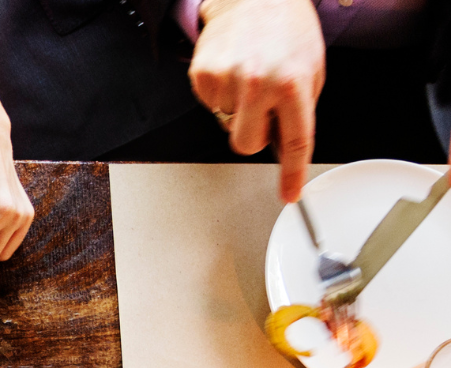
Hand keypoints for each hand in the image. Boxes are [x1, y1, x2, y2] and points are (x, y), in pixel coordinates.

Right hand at [189, 0, 324, 201]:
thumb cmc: (286, 28)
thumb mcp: (310, 68)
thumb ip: (299, 108)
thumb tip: (284, 143)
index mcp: (293, 84)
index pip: (295, 141)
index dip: (291, 173)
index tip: (289, 194)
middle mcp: (258, 84)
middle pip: (246, 144)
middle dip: (253, 134)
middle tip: (260, 111)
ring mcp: (227, 80)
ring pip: (226, 123)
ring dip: (237, 107)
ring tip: (248, 75)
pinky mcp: (202, 76)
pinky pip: (210, 104)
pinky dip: (220, 93)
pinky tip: (232, 70)